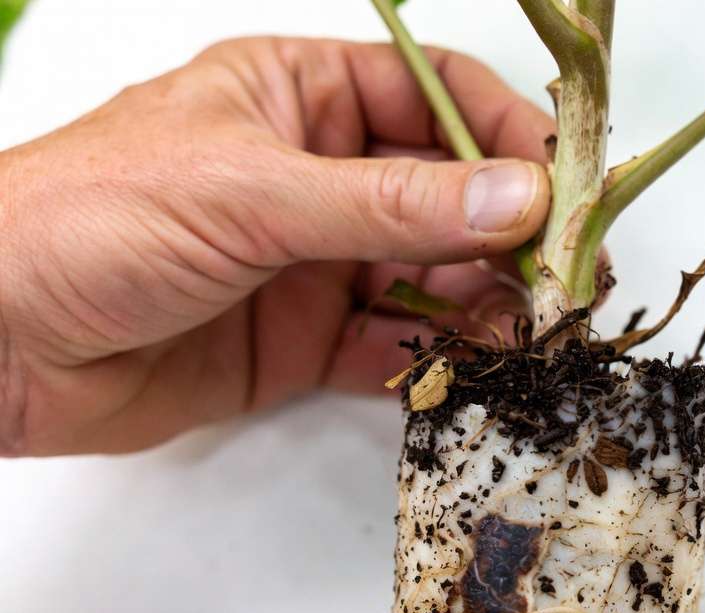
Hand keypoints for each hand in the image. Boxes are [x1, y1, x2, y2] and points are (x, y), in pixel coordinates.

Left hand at [0, 37, 553, 455]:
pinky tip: (469, 369)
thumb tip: (515, 199)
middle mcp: (314, 177)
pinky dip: (431, 359)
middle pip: (444, 196)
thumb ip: (390, 204)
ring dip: (482, 302)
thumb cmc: (88, 221)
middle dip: (507, 233)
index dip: (505, 135)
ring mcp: (310, 263)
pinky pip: (388, 347)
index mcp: (297, 98)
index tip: (564, 183)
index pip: (432, 99)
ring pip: (426, 276)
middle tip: (564, 274)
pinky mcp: (298, 342)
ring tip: (530, 329)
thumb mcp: (252, 193)